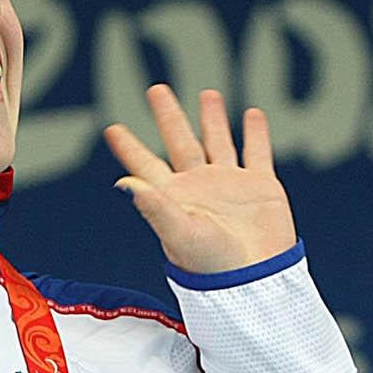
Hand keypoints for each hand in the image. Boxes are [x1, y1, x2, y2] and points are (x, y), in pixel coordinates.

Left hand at [103, 85, 297, 272]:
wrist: (256, 282)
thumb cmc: (212, 266)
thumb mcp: (179, 234)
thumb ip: (154, 207)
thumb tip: (124, 183)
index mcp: (174, 198)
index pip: (146, 165)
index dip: (129, 147)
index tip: (112, 128)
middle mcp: (199, 187)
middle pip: (181, 142)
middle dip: (169, 116)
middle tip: (157, 89)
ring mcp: (230, 185)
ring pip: (218, 142)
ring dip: (212, 118)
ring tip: (207, 93)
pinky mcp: (260, 187)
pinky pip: (257, 153)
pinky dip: (256, 133)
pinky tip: (251, 114)